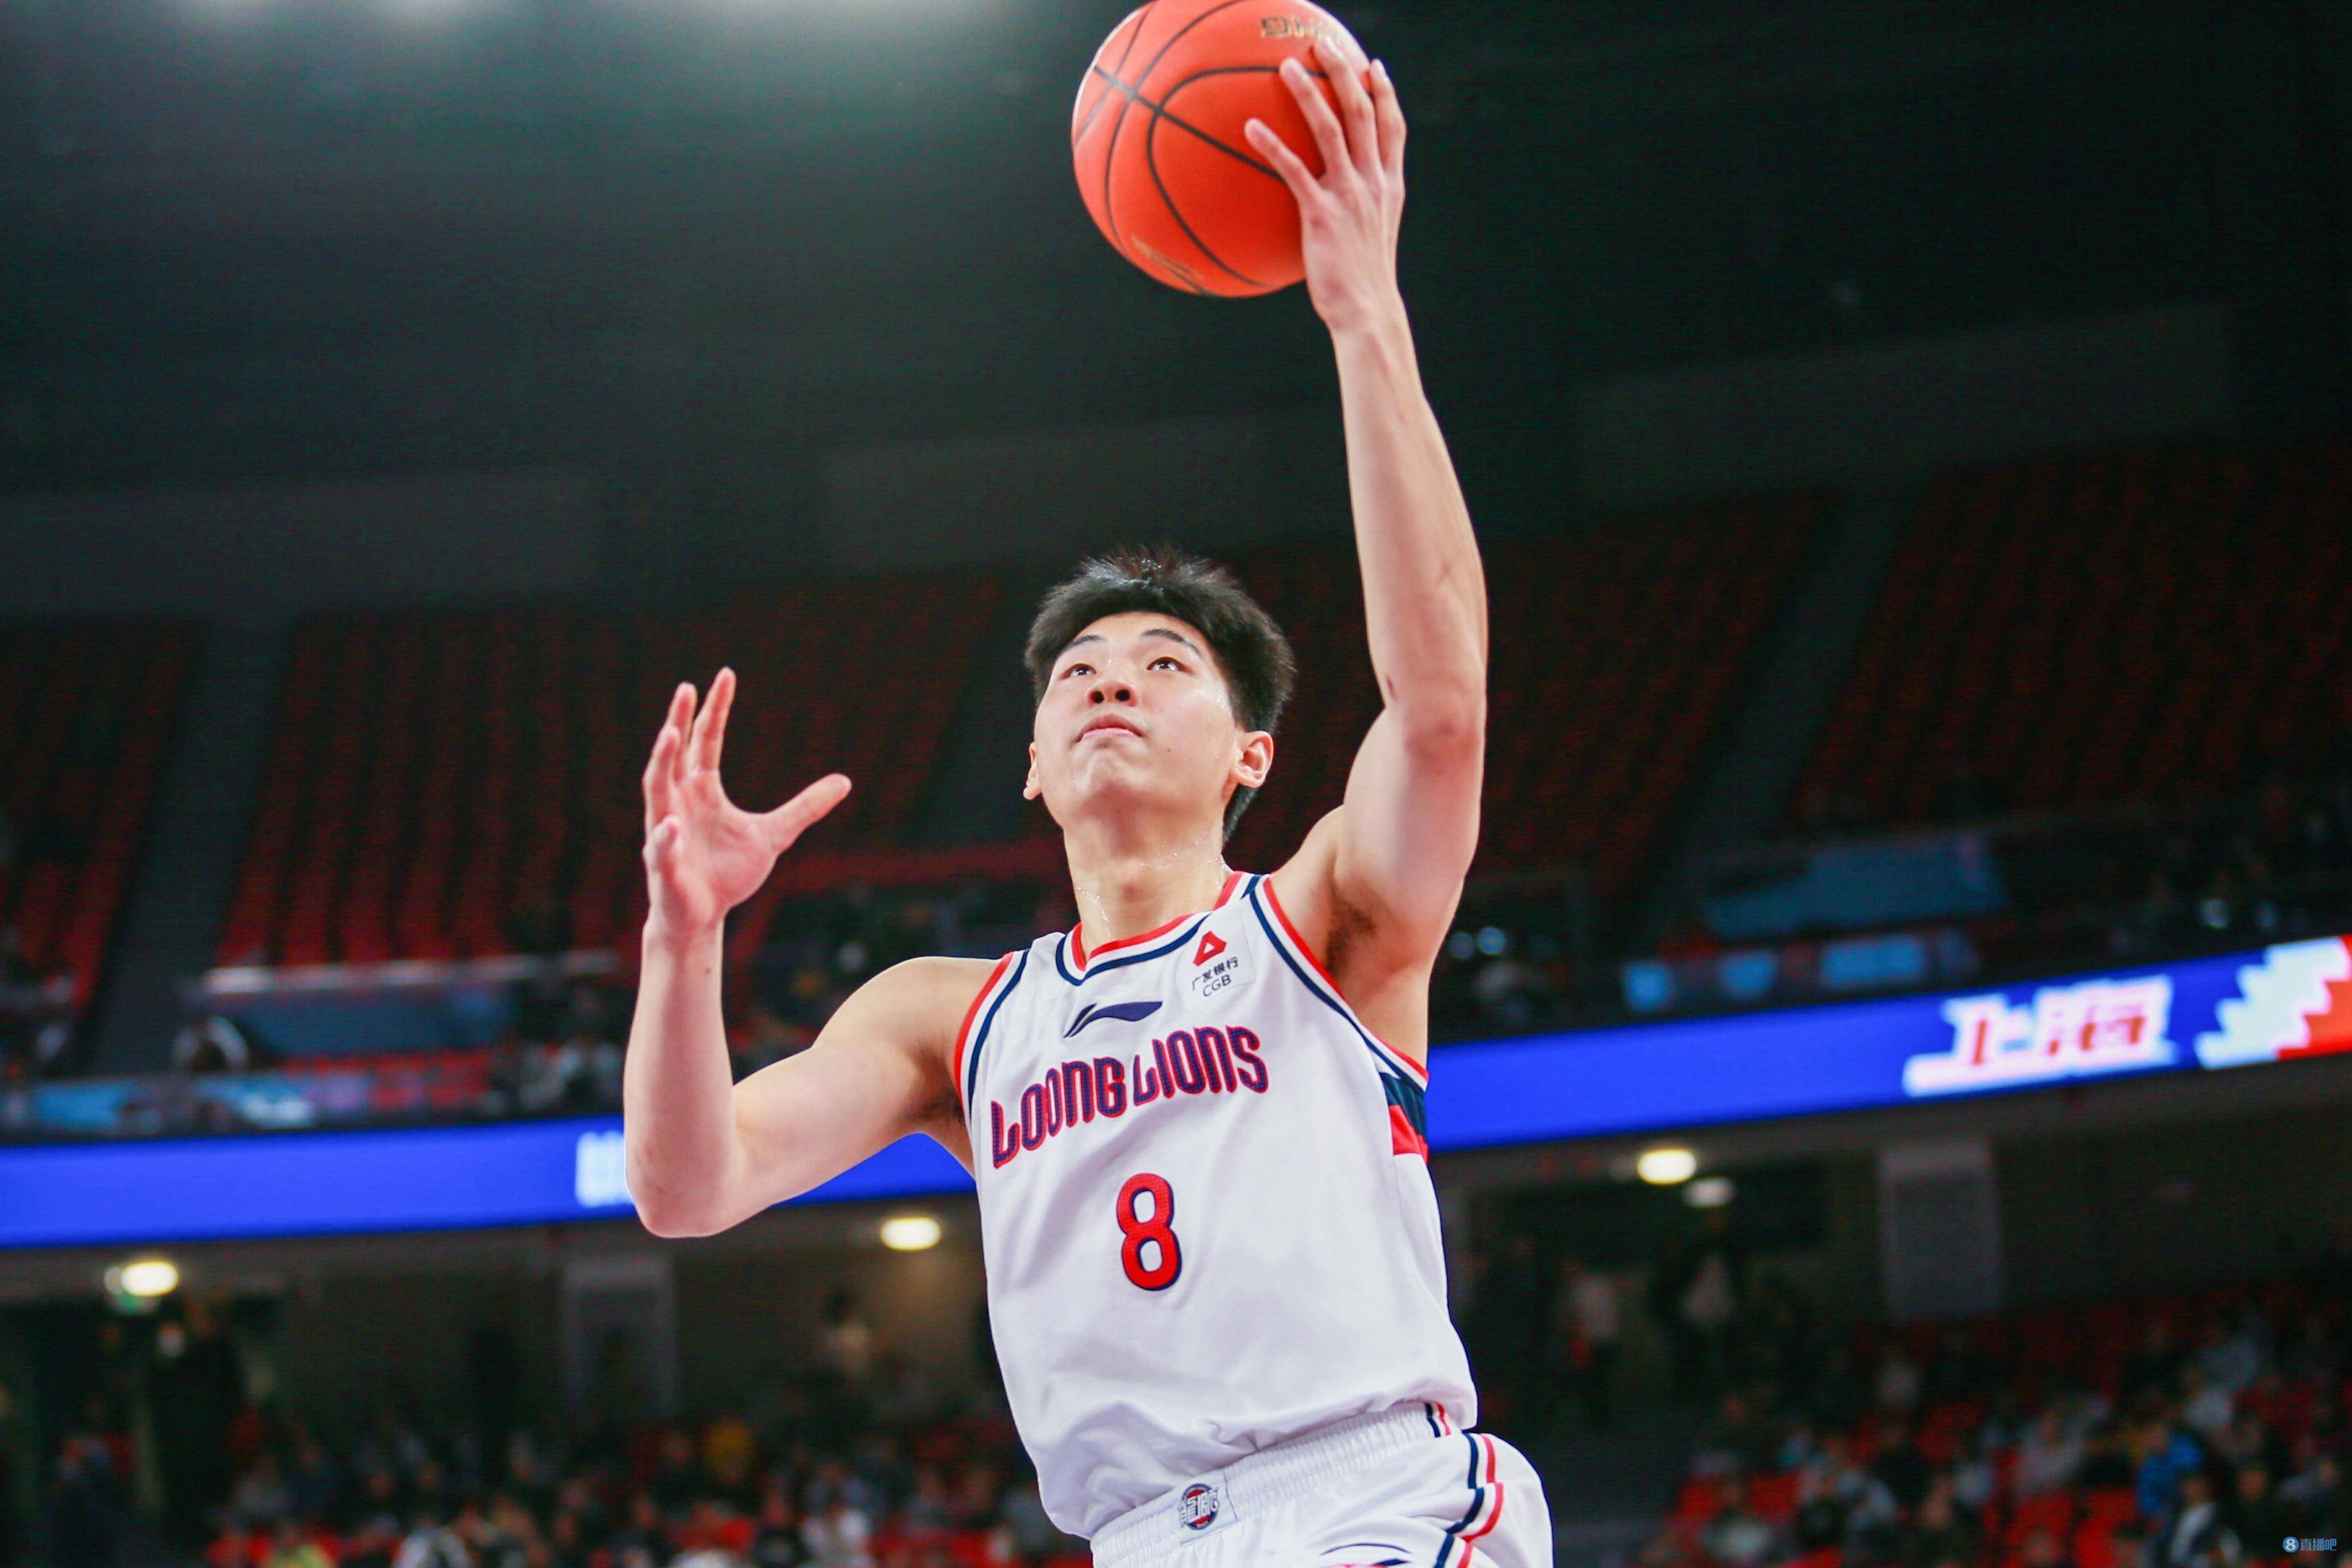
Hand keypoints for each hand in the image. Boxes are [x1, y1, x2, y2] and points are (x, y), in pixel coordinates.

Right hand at [640, 669, 850, 940]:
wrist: (703, 916)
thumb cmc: (728, 873)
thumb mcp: (774, 834)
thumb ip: (805, 807)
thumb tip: (845, 781)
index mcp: (702, 790)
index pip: (705, 741)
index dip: (714, 710)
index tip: (725, 676)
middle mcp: (678, 803)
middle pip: (675, 754)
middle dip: (679, 721)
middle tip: (687, 688)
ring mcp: (666, 831)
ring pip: (657, 791)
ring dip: (661, 762)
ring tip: (670, 733)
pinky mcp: (663, 865)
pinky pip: (661, 847)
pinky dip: (665, 836)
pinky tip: (672, 824)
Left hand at [1244, 35, 1407, 335]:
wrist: (1367, 312)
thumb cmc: (1361, 282)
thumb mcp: (1369, 238)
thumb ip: (1358, 210)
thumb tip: (1334, 204)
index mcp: (1389, 186)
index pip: (1393, 128)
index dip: (1385, 93)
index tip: (1374, 66)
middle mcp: (1374, 183)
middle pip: (1364, 112)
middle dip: (1346, 72)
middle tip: (1324, 43)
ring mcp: (1351, 195)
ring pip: (1332, 129)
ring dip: (1309, 93)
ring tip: (1286, 65)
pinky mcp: (1323, 214)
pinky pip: (1294, 170)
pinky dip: (1272, 145)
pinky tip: (1249, 127)